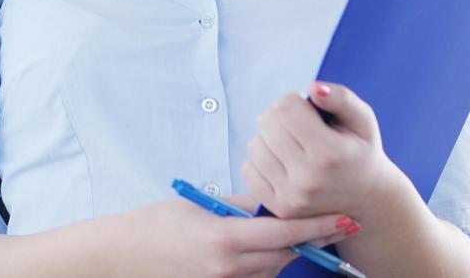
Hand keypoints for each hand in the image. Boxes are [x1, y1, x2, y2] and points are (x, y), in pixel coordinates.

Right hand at [100, 195, 356, 277]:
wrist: (123, 256)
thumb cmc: (155, 225)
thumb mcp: (199, 205)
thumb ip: (240, 206)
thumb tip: (272, 201)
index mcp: (225, 238)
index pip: (285, 232)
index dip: (319, 226)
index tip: (346, 219)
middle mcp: (229, 267)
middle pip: (287, 255)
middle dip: (308, 239)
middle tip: (330, 222)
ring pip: (273, 269)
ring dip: (284, 252)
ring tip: (288, 233)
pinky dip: (263, 265)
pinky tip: (257, 250)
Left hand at [240, 81, 406, 224]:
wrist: (366, 200)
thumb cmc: (360, 152)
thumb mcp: (362, 120)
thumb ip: (341, 98)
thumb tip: (313, 87)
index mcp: (330, 154)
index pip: (285, 108)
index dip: (293, 101)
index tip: (307, 110)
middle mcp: (308, 179)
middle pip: (266, 123)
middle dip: (280, 117)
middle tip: (299, 128)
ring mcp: (291, 197)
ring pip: (255, 145)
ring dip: (269, 139)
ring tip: (293, 146)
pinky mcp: (278, 208)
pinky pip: (248, 168)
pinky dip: (261, 161)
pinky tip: (284, 163)